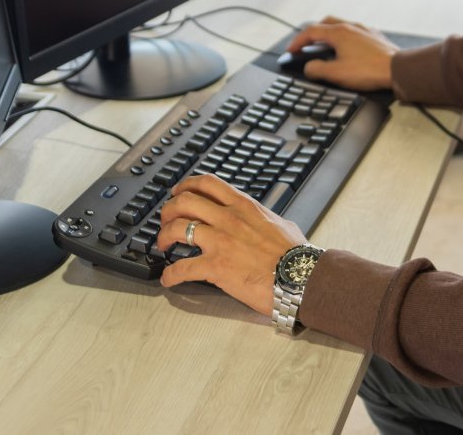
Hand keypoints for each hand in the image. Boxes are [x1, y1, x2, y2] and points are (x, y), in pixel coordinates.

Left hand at [157, 175, 306, 315]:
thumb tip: (264, 221)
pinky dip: (170, 274)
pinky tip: (168, 278)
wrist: (301, 276)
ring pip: (177, 228)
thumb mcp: (280, 223)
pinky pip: (181, 268)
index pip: (208, 184)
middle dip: (168, 209)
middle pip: (184, 202)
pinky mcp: (215, 267)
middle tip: (165, 220)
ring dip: (163, 236)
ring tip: (162, 245)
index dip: (186, 185)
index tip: (178, 192)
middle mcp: (228, 219)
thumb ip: (264, 218)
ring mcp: (220, 241)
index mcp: (244, 206)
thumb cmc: (295, 254)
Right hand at [284, 16, 397, 90]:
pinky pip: (354, 33)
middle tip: (306, 45)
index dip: (297, 41)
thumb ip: (317, 69)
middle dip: (312, 34)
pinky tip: (347, 51)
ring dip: (329, 36)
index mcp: (339, 33)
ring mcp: (364, 31)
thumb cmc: (370, 70)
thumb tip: (309, 67)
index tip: (291, 50)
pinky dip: (344, 39)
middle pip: (325, 24)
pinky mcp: (375, 37)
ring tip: (324, 48)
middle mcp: (351, 27)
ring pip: (341, 27)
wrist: (398, 70)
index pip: (310, 32)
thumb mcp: (336, 74)